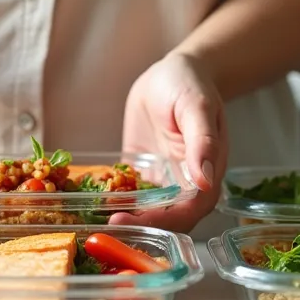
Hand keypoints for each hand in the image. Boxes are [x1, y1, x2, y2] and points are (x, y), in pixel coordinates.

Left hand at [108, 53, 225, 232]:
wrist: (171, 73)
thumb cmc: (191, 85)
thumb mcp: (197, 107)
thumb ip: (203, 142)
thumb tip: (205, 180)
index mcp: (207, 174)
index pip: (188, 211)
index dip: (161, 221)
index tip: (130, 219)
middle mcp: (186, 184)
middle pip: (167, 219)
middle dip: (139, 225)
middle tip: (107, 223)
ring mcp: (163, 181)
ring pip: (147, 212)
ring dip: (126, 218)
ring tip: (95, 220)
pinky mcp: (143, 173)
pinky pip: (130, 194)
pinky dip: (114, 201)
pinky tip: (92, 202)